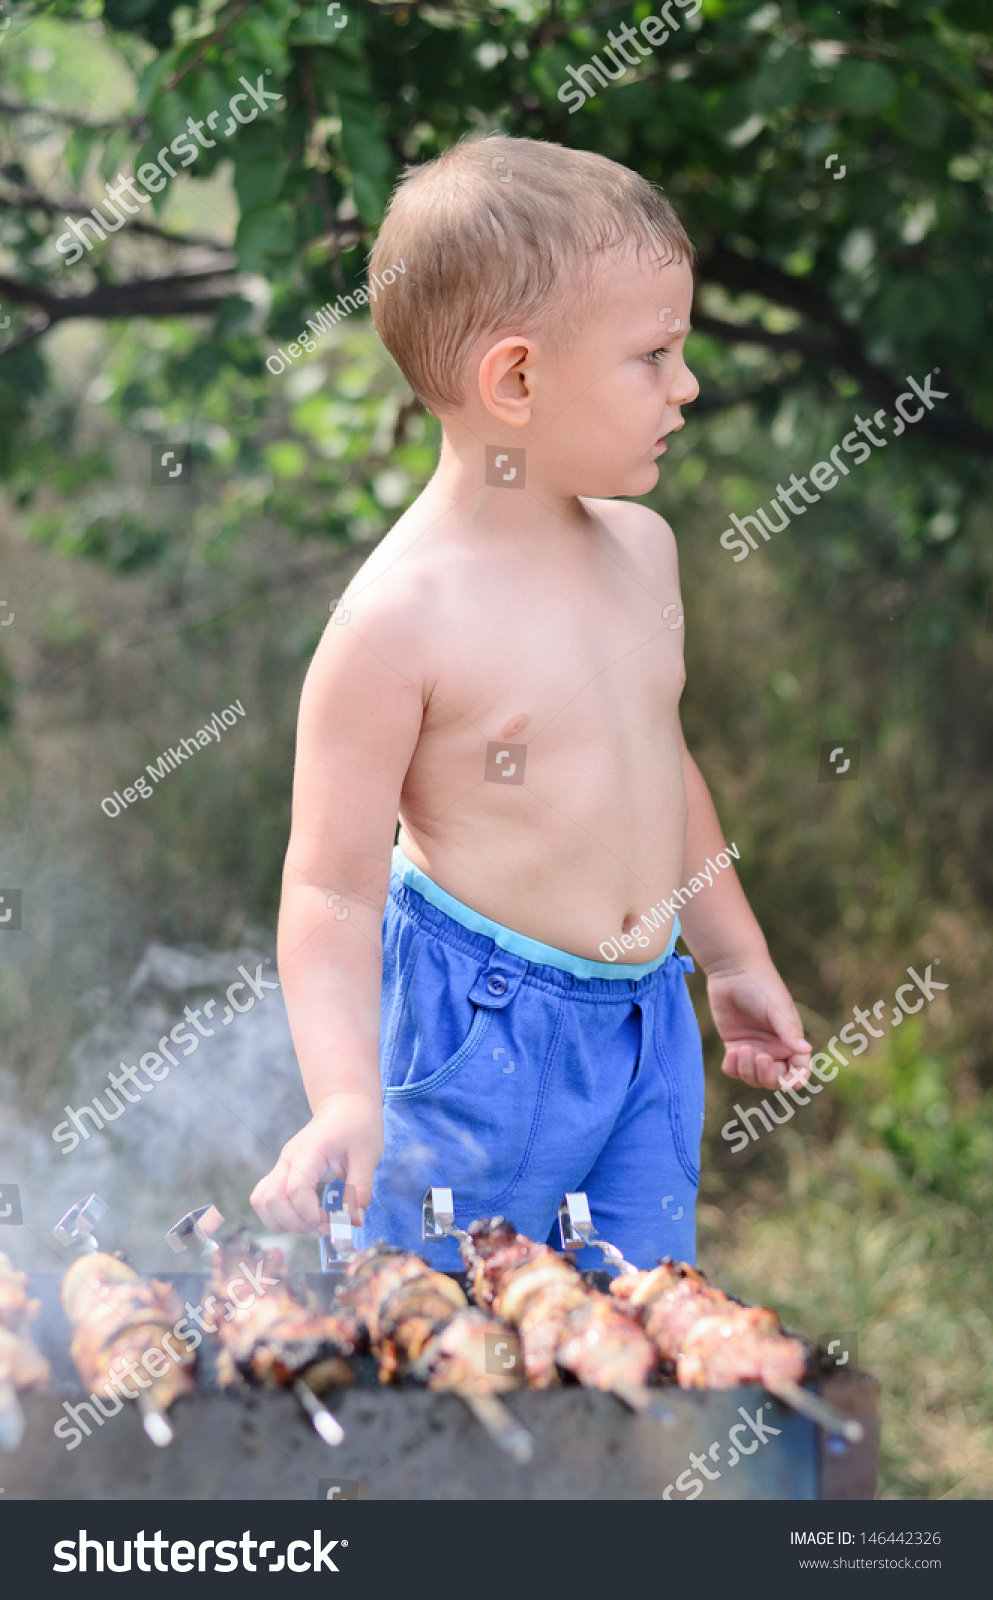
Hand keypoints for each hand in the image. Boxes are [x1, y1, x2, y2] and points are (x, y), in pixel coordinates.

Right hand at [250, 1092, 382, 1234]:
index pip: (296, 1189)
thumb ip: (360, 1190)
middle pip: (272, 1199)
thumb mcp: (368, 1157)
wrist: (344, 1104)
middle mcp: (289, 1158)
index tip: (336, 1222)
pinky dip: (279, 1215)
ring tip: (314, 1225)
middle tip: (327, 1228)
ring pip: (262, 1201)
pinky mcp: (282, 1171)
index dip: (312, 1214)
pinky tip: (303, 1218)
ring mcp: (282, 1164)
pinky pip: (265, 1197)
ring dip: (285, 1223)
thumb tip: (354, 1221)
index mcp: (310, 1151)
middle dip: (298, 1224)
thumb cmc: (358, 1125)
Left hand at [707, 960, 811, 1090]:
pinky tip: (731, 1051)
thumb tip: (806, 1050)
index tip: (786, 1081)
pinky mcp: (734, 1046)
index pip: (798, 1071)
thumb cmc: (762, 986)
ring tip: (741, 1048)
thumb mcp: (777, 1009)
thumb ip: (789, 1031)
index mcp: (791, 1042)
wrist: (733, 971)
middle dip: (766, 1075)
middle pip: (774, 1080)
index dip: (795, 1080)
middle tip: (758, 1057)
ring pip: (752, 1078)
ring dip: (747, 1070)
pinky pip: (733, 1070)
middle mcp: (774, 1050)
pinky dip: (732, 1067)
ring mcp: (754, 1050)